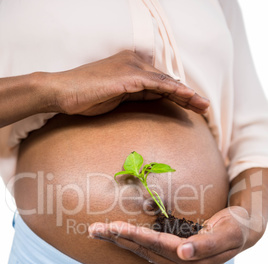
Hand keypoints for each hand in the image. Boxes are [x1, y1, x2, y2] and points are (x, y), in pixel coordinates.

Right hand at [51, 50, 208, 115]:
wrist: (63, 92)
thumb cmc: (85, 97)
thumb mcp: (116, 98)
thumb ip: (134, 96)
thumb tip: (151, 102)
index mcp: (132, 69)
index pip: (161, 83)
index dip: (178, 94)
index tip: (192, 107)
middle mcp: (135, 64)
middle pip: (167, 81)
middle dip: (187, 95)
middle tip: (204, 107)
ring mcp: (131, 68)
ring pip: (166, 82)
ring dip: (186, 94)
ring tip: (202, 106)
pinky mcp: (127, 77)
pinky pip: (156, 84)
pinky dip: (173, 90)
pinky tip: (186, 98)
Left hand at [88, 206, 257, 263]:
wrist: (242, 233)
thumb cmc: (236, 227)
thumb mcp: (228, 234)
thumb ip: (206, 245)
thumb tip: (184, 254)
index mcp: (194, 261)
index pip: (158, 246)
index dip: (136, 235)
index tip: (114, 227)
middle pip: (144, 250)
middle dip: (119, 238)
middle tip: (95, 229)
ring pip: (142, 252)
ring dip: (119, 241)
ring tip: (97, 231)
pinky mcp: (173, 259)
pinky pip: (148, 251)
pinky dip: (130, 242)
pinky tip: (116, 236)